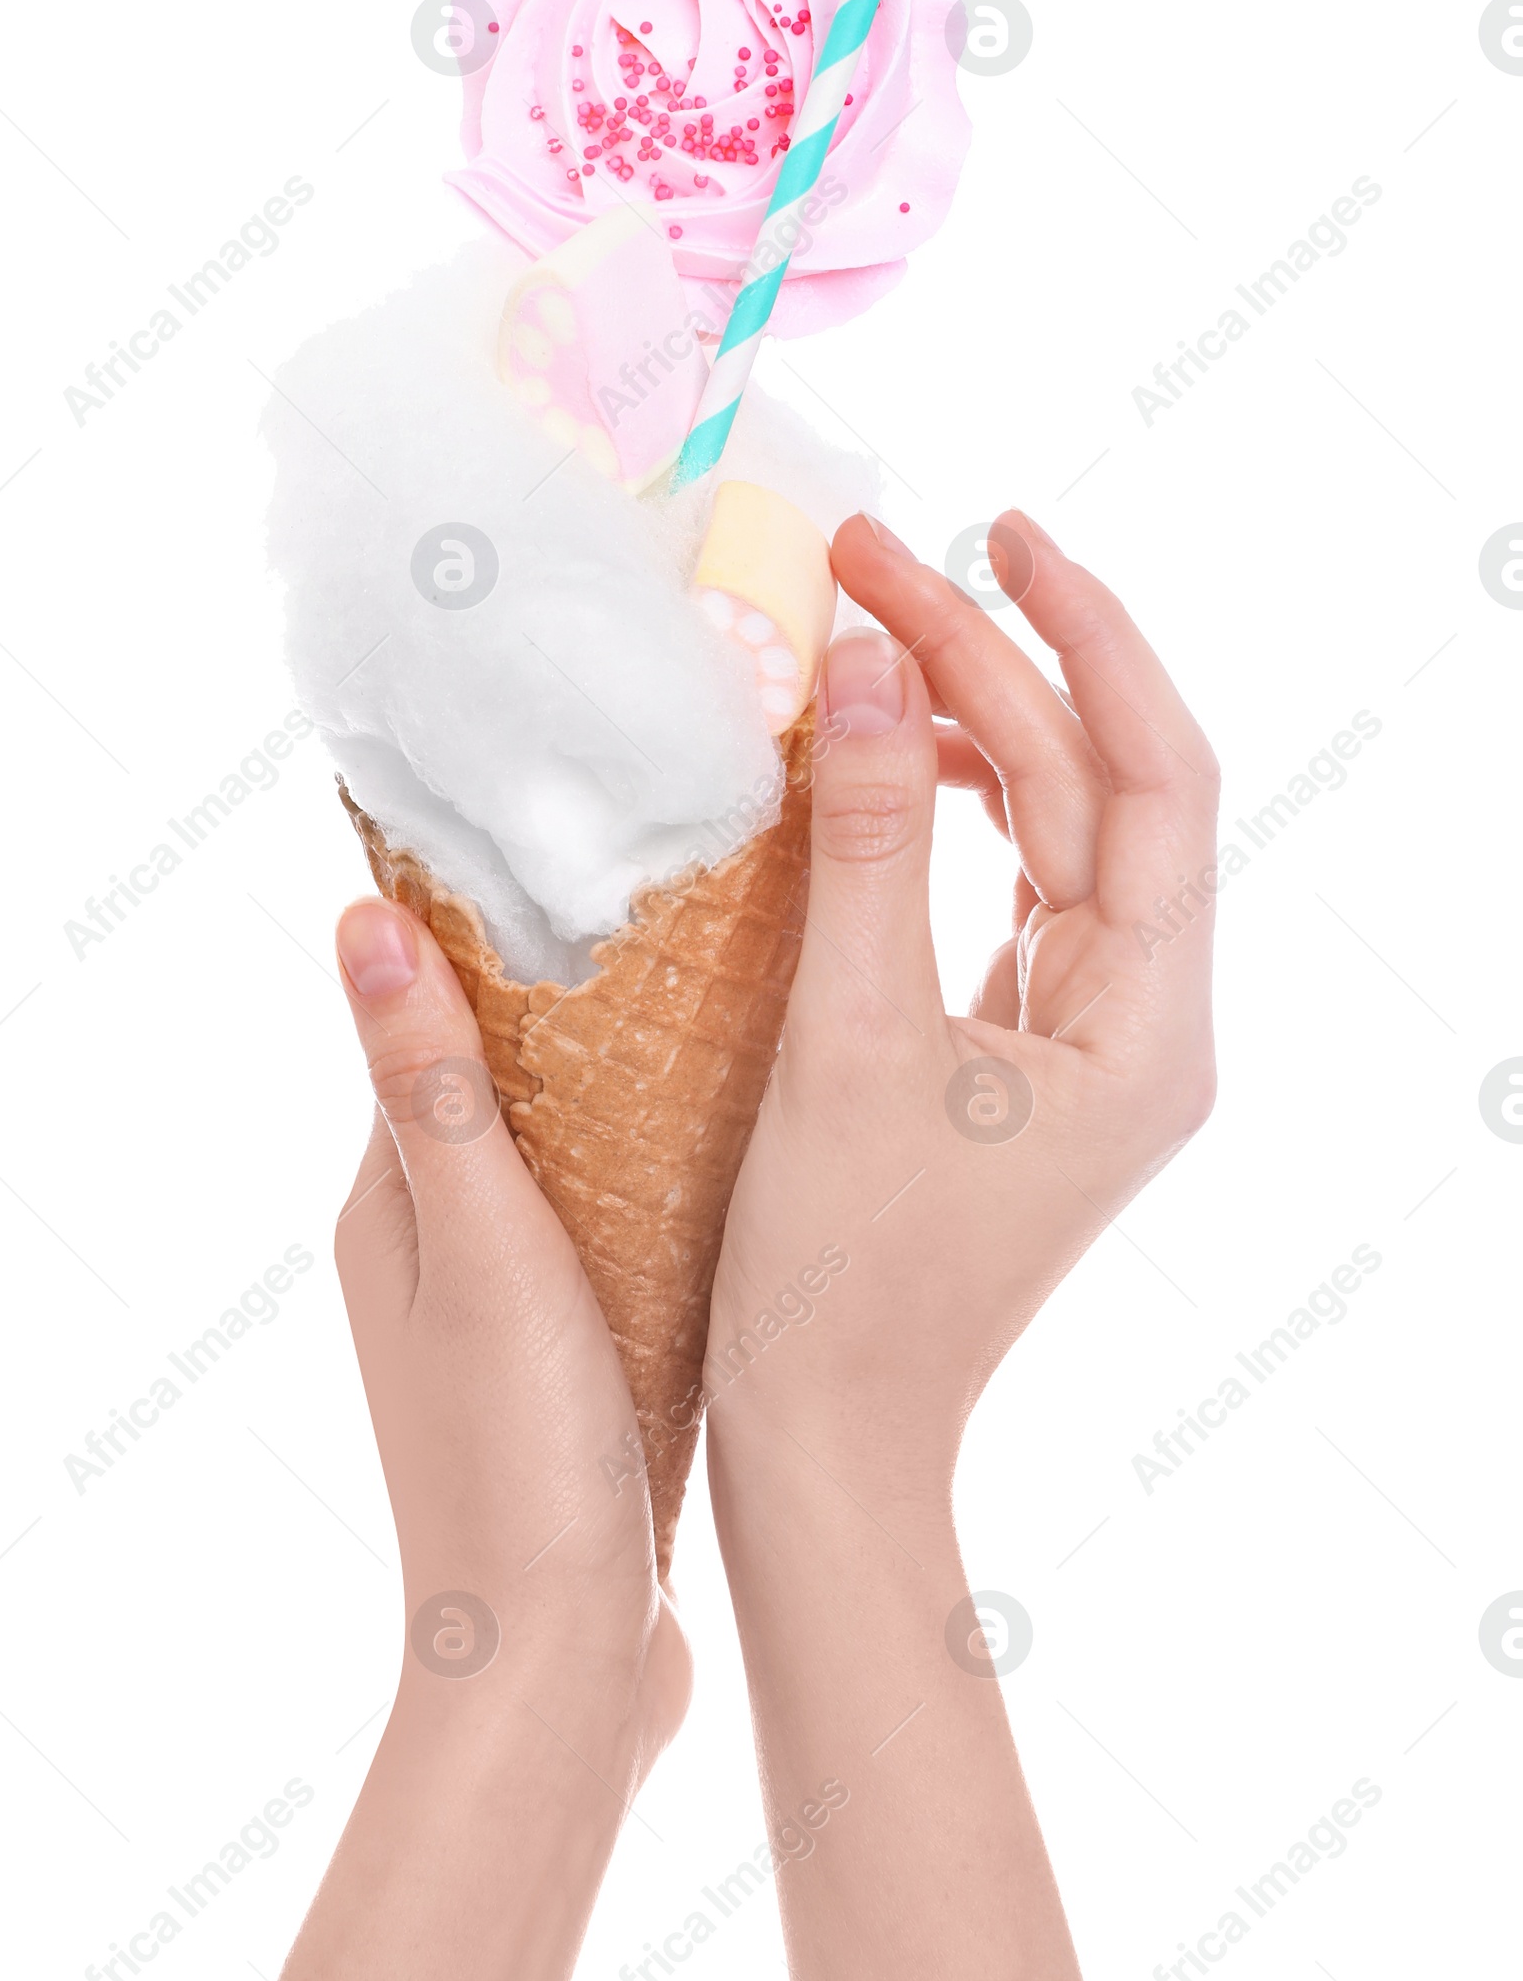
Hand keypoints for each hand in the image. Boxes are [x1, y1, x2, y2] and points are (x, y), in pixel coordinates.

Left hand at [236, 899, 686, 1980]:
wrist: (558, 1668)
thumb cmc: (516, 1456)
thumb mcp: (479, 1249)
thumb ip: (432, 1089)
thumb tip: (357, 918)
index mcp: (393, 1205)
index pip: (431, 1027)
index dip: (495, 939)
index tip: (586, 851)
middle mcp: (437, 1247)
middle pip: (512, 1084)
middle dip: (586, 1005)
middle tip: (704, 914)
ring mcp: (510, 1309)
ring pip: (577, 1158)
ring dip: (638, 1092)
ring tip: (748, 1006)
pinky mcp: (578, 1361)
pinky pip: (620, 1232)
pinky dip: (667, 1180)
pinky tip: (752, 1152)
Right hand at [701, 510, 1214, 1980]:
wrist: (826, 1448)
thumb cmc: (841, 1279)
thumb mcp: (848, 1042)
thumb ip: (862, 842)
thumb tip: (863, 662)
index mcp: (1151, 1026)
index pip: (1154, 775)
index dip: (1089, 637)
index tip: (1001, 532)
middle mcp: (1145, 1025)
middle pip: (1091, 790)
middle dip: (992, 664)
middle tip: (870, 559)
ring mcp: (1085, 1044)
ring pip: (1047, 836)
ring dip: (965, 730)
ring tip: (865, 636)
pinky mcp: (1017, 1060)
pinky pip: (1001, 896)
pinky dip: (940, 816)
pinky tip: (870, 766)